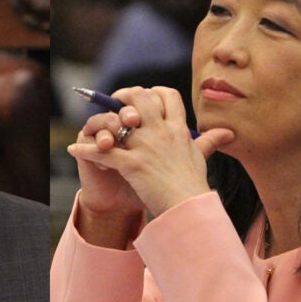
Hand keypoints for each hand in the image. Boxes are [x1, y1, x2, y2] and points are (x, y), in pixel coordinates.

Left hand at [69, 86, 234, 217]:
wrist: (189, 209)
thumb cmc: (194, 185)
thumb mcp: (201, 158)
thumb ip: (210, 141)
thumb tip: (227, 133)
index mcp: (177, 129)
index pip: (166, 95)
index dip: (151, 92)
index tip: (143, 99)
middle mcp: (161, 132)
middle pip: (139, 99)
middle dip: (123, 99)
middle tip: (114, 108)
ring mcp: (146, 147)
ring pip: (118, 121)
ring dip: (102, 123)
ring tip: (93, 129)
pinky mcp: (133, 164)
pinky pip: (103, 152)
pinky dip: (85, 151)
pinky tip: (74, 151)